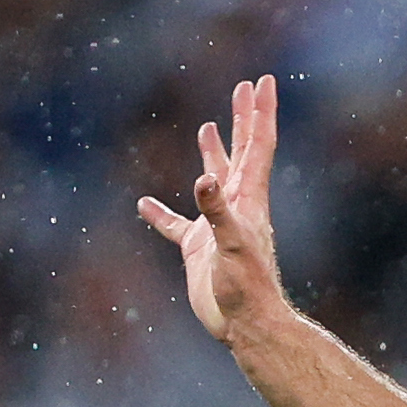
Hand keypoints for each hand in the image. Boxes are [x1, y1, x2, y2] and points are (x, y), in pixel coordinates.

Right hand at [135, 75, 286, 342]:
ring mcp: (216, 226)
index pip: (257, 146)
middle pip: (241, 153)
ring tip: (208, 127)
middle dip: (242, 119)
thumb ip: (217, 212)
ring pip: (213, 181)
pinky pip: (176, 226)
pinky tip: (145, 205)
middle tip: (243, 88)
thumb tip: (204, 179)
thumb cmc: (245, 288)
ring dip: (212, 154)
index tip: (261, 81)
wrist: (245, 325)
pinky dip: (161, 215)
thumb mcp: (231, 247)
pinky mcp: (199, 249)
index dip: (259, 113)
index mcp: (248, 199)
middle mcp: (235, 206)